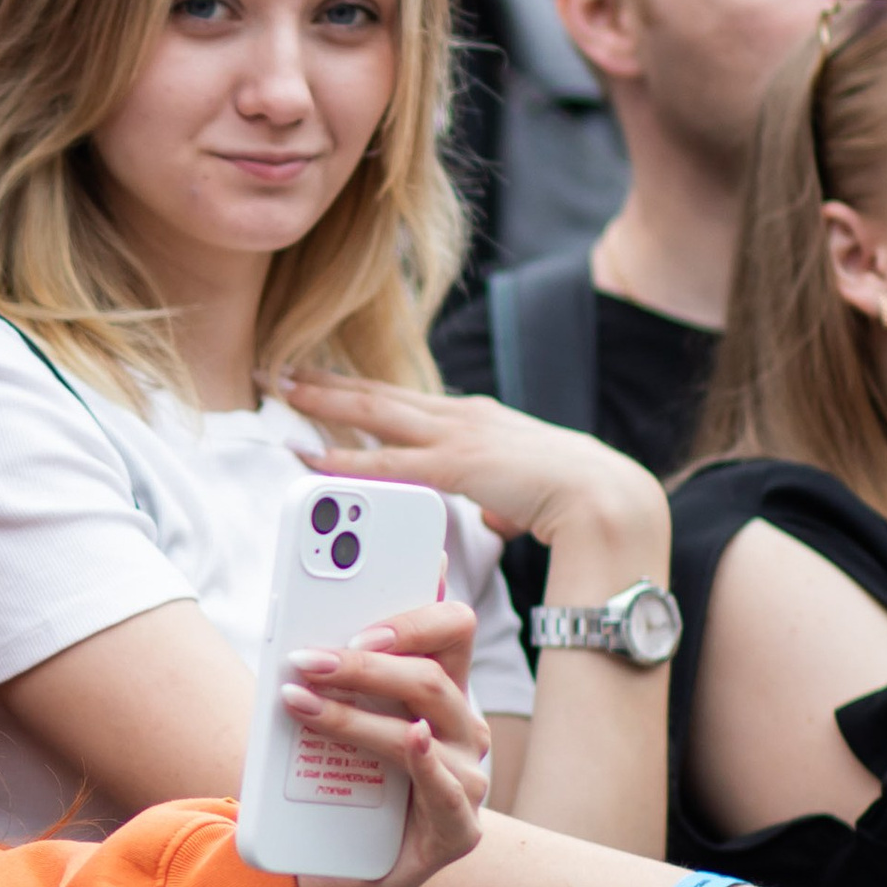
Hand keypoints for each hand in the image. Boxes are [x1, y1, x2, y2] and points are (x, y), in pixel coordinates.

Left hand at [270, 368, 666, 559]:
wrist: (609, 500)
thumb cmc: (578, 499)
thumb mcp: (528, 493)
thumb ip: (504, 500)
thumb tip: (500, 518)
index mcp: (478, 419)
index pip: (406, 399)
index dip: (362, 389)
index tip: (325, 380)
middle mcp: (462, 416)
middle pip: (379, 391)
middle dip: (326, 380)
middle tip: (279, 368)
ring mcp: (458, 436)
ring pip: (373, 410)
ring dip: (322, 400)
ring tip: (278, 389)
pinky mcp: (456, 465)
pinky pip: (386, 461)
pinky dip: (343, 457)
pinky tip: (308, 455)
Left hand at [288, 597, 489, 886]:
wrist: (342, 865)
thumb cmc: (343, 780)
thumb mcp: (341, 716)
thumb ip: (338, 671)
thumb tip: (309, 625)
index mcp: (441, 689)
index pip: (452, 628)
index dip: (412, 618)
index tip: (358, 622)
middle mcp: (463, 728)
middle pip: (430, 675)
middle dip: (362, 665)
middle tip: (306, 660)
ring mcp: (467, 778)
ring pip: (420, 725)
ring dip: (355, 713)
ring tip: (301, 702)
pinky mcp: (459, 829)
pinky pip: (445, 788)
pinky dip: (425, 760)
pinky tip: (410, 738)